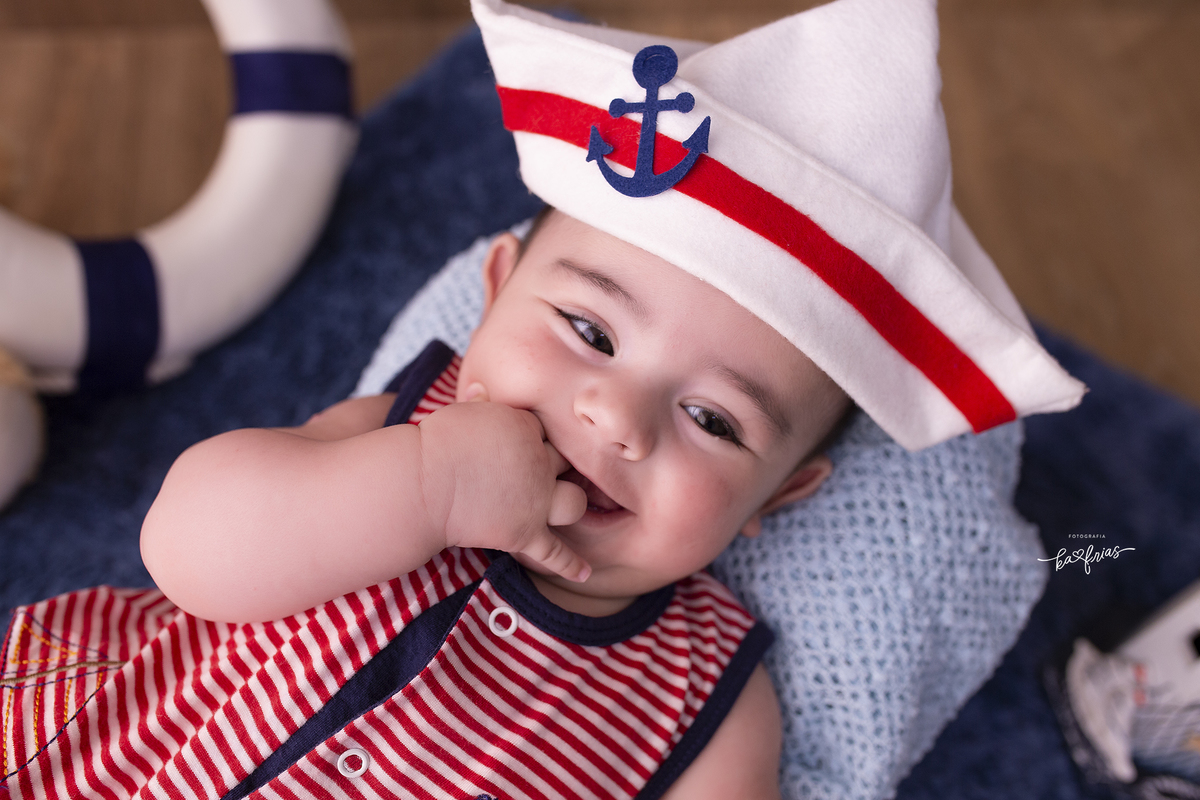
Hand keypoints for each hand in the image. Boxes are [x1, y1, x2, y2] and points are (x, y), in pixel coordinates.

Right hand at [416, 384, 589, 580]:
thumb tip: (481, 390)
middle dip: (557, 467)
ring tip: (562, 505)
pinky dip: (570, 565)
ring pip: (576, 502)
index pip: (544, 432)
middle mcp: (539, 463)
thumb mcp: (461, 414)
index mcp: (526, 428)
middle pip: (566, 462)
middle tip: (539, 473)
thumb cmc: (436, 445)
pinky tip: (584, 574)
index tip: (515, 447)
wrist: (422, 484)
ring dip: (571, 502)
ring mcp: (536, 501)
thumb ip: (480, 404)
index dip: (533, 440)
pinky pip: (555, 552)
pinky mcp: (524, 534)